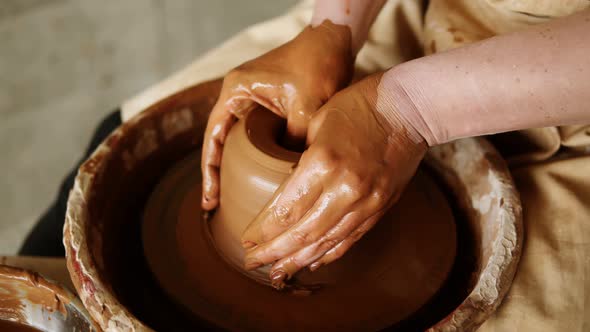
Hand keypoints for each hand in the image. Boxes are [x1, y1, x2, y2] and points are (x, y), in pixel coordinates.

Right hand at [201, 21, 353, 209]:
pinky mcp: (270, 111)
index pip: (213, 137)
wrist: (334, 41)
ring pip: (238, 145)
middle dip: (217, 176)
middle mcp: (240, 99)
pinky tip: (262, 184)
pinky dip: (256, 162)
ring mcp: (254, 105)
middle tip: (215, 208)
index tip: (209, 199)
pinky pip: (257, 141)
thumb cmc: (317, 63)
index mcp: (236, 92)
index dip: (209, 171)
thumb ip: (295, 138)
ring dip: (234, 172)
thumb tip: (293, 177)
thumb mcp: (307, 104)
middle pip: (220, 144)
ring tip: (231, 204)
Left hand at [240, 74, 427, 288]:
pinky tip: (312, 262)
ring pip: (325, 243)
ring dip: (298, 261)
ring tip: (277, 273)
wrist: (410, 108)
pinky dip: (329, 254)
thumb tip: (283, 189)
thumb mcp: (317, 122)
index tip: (246, 240)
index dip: (262, 231)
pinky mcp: (380, 207)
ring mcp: (366, 202)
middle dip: (273, 252)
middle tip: (252, 262)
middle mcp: (344, 188)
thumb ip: (300, 159)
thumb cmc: (359, 104)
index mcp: (322, 162)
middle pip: (301, 234)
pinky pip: (350, 238)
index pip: (284, 210)